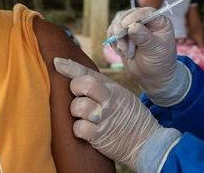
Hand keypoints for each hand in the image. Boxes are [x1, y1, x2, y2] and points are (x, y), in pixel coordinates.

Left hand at [54, 58, 180, 171]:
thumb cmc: (129, 117)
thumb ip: (101, 86)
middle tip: (79, 97)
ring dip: (76, 112)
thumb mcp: (120, 95)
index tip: (57, 62)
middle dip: (75, 89)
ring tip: (86, 116)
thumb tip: (76, 75)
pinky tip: (88, 130)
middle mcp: (108, 100)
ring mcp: (103, 117)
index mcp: (112, 88)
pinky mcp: (99, 136)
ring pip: (77, 106)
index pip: (88, 73)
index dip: (70, 67)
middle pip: (83, 84)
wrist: (146, 141)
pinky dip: (79, 130)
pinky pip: (78, 128)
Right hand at [107, 8, 190, 106]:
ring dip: (117, 37)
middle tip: (122, 45)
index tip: (126, 26)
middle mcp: (146, 21)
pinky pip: (112, 31)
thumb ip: (145, 38)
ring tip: (125, 52)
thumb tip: (133, 26)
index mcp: (159, 22)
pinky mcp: (123, 34)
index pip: (146, 12)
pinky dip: (113, 40)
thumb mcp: (155, 51)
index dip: (134, 17)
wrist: (152, 77)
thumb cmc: (159, 63)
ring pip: (118, 22)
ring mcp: (133, 26)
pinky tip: (120, 51)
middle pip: (128, 15)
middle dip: (122, 29)